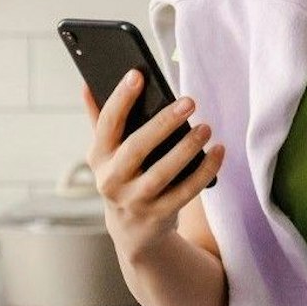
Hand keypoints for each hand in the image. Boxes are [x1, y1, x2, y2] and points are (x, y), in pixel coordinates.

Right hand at [82, 72, 225, 248]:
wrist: (131, 231)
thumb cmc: (123, 177)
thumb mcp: (107, 154)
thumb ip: (100, 121)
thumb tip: (88, 85)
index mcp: (98, 157)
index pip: (107, 123)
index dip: (120, 98)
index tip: (137, 74)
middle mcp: (111, 180)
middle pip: (137, 147)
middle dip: (163, 123)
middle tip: (189, 102)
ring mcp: (135, 200)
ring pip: (163, 172)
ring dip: (187, 148)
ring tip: (206, 127)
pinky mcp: (158, 215)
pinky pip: (186, 191)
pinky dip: (204, 171)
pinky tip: (218, 151)